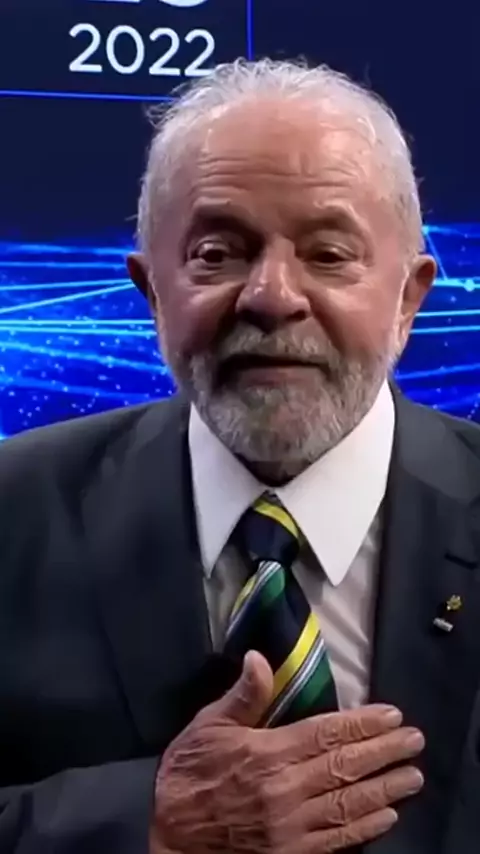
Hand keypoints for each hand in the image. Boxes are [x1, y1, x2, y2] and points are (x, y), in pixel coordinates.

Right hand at [151, 651, 424, 853]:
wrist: (172, 838)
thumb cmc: (189, 775)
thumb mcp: (207, 727)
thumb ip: (242, 696)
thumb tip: (259, 658)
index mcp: (267, 753)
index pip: (326, 733)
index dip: (362, 723)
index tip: (391, 714)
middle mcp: (285, 789)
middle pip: (345, 766)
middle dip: (384, 752)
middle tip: (414, 740)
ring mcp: (291, 825)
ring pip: (348, 803)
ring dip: (385, 788)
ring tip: (412, 776)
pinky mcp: (291, 853)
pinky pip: (337, 840)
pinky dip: (365, 828)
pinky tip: (386, 815)